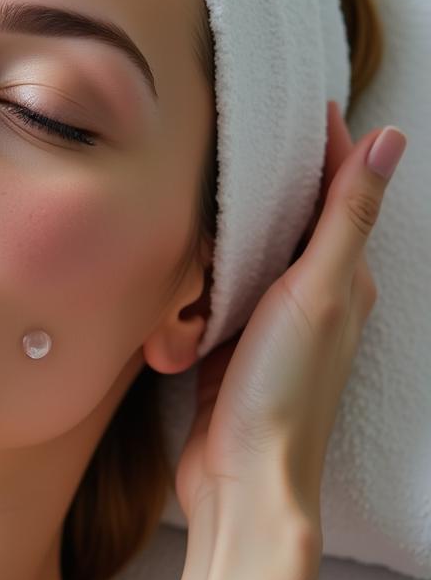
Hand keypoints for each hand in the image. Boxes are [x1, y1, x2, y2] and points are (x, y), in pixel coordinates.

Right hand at [174, 103, 405, 527]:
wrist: (241, 476)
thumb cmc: (284, 389)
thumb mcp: (317, 291)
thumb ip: (346, 218)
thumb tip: (391, 141)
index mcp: (342, 279)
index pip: (341, 193)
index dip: (328, 146)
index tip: (303, 102)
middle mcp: (311, 296)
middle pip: (299, 218)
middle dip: (280, 174)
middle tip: (247, 129)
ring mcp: (270, 321)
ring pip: (257, 249)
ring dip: (240, 215)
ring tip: (210, 174)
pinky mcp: (232, 342)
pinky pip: (223, 285)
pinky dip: (209, 260)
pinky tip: (188, 248)